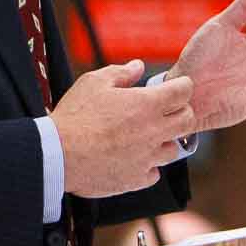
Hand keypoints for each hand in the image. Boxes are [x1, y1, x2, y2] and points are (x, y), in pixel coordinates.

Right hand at [53, 61, 195, 198]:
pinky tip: (132, 159)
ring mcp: (148, 157)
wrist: (57, 154)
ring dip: (164, 141)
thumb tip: (138, 66)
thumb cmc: (74, 116)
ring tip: (145, 138)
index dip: (181, 86)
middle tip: (163, 112)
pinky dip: (147, 166)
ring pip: (174, 149)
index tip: (173, 89)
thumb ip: (120, 73)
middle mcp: (154, 131)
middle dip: (180, 113)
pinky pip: (154, 173)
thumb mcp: (93, 83)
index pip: (184, 91)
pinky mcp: (137, 179)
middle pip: (188, 120)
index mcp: (147, 104)